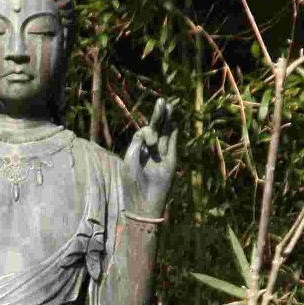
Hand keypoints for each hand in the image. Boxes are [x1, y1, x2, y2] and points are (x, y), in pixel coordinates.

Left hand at [123, 97, 177, 218]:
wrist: (144, 204)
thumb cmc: (132, 185)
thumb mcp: (129, 162)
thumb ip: (136, 144)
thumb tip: (147, 129)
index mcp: (138, 151)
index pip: (143, 133)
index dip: (147, 132)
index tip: (150, 143)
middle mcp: (150, 152)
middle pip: (156, 129)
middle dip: (158, 115)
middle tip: (162, 100)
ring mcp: (162, 157)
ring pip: (166, 134)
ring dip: (167, 121)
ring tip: (169, 106)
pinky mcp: (171, 162)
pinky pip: (173, 145)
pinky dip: (174, 134)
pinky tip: (174, 122)